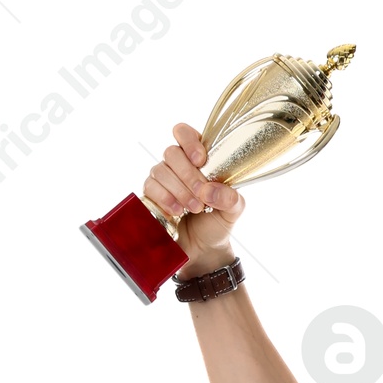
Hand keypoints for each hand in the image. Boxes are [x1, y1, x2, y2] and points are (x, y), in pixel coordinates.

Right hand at [143, 121, 244, 272]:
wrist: (204, 250)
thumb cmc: (217, 223)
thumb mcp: (233, 211)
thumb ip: (231, 198)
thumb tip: (210, 191)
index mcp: (197, 158)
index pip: (184, 133)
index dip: (189, 141)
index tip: (200, 160)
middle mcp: (177, 164)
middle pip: (171, 152)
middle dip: (188, 175)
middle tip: (202, 196)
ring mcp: (162, 179)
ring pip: (160, 170)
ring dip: (179, 190)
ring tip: (195, 209)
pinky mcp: (151, 196)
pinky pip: (150, 187)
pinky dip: (165, 199)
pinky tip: (177, 211)